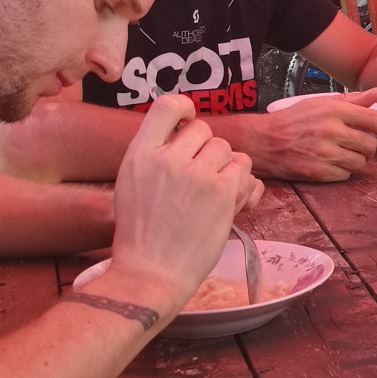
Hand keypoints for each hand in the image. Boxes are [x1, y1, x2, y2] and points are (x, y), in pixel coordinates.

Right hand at [107, 96, 258, 313]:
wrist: (151, 271)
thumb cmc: (141, 233)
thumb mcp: (132, 183)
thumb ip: (157, 156)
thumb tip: (189, 130)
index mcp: (139, 154)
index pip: (167, 106)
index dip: (185, 109)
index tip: (189, 122)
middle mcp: (168, 159)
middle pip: (204, 129)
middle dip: (207, 150)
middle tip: (200, 177)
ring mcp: (196, 174)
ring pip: (227, 149)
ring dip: (226, 167)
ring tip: (214, 192)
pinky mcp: (221, 192)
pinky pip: (244, 170)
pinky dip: (243, 184)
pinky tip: (232, 201)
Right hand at [251, 89, 376, 181]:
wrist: (263, 141)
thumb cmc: (292, 120)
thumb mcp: (320, 103)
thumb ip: (351, 101)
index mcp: (335, 110)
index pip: (374, 121)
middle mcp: (331, 131)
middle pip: (370, 146)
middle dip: (368, 149)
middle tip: (358, 147)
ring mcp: (324, 153)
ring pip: (359, 163)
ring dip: (355, 161)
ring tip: (341, 155)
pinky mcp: (317, 172)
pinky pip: (345, 176)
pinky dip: (341, 172)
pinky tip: (330, 163)